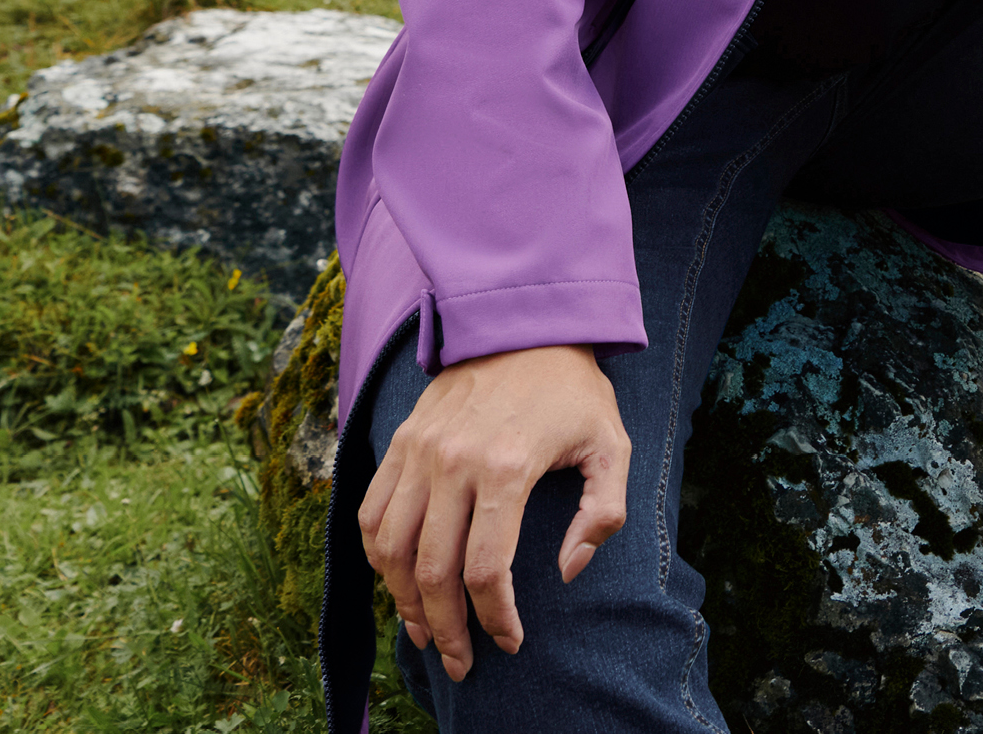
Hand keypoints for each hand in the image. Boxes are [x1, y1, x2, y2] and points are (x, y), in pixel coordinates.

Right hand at [356, 343, 629, 677]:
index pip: (485, 571)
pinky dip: (378, 555)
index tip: (509, 642)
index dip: (493, 619)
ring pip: (390, 548)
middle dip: (444, 628)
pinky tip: (398, 580)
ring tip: (423, 632)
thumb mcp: (612, 446)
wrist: (525, 320)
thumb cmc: (574, 390)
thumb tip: (568, 570)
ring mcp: (419, 451)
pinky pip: (370, 511)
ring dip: (402, 601)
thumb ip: (603, 514)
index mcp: (506, 469)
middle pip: (431, 571)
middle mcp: (452, 463)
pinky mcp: (401, 440)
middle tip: (460, 662)